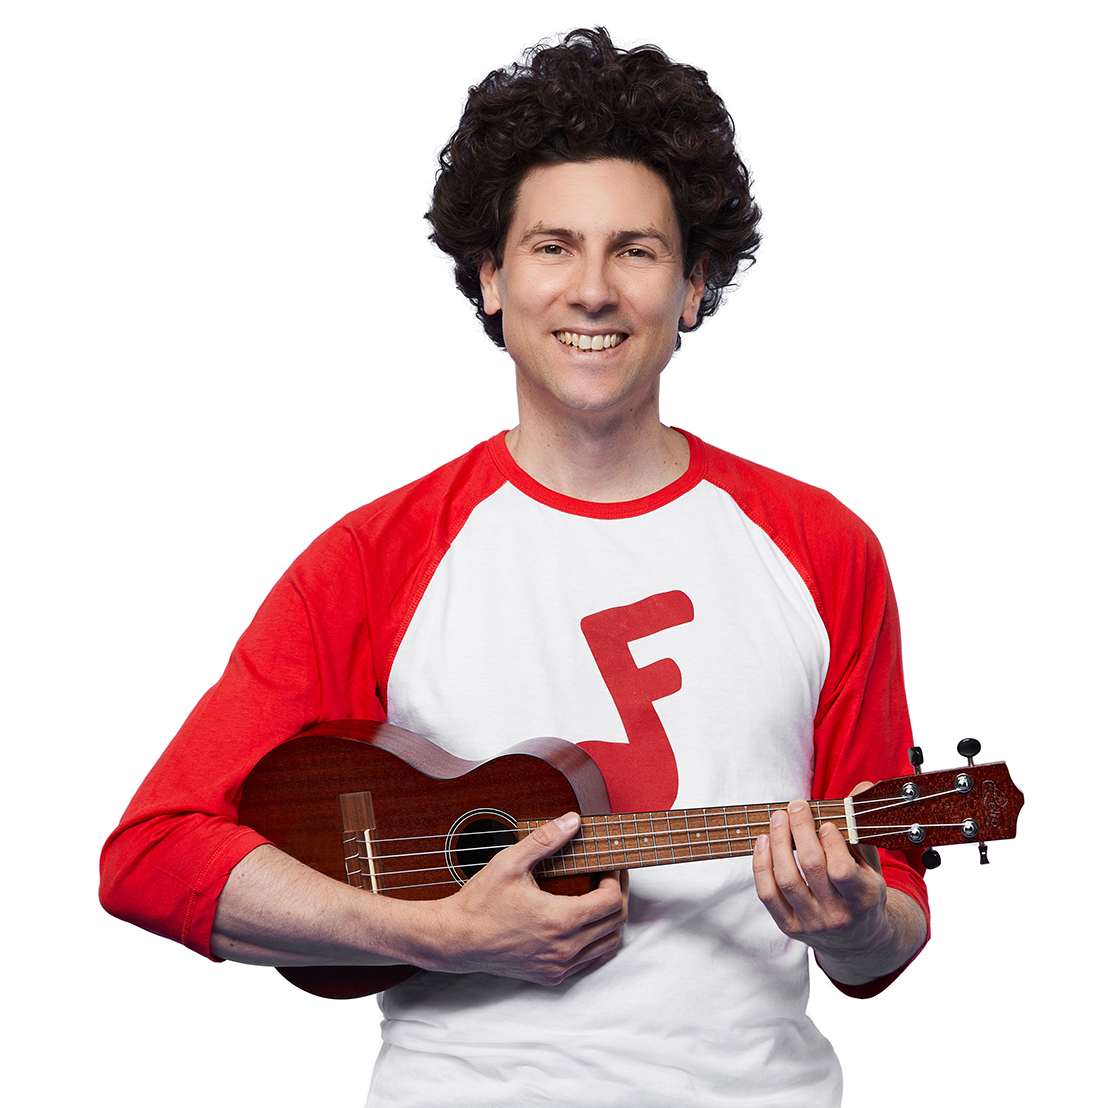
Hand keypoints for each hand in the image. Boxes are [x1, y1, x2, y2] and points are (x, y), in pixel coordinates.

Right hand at [424, 812, 628, 985]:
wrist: (456, 939)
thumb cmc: (480, 901)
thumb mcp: (509, 862)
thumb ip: (544, 839)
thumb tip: (573, 820)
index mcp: (560, 920)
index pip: (611, 902)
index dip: (616, 879)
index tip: (608, 864)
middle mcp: (564, 948)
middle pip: (616, 923)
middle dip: (619, 894)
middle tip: (611, 875)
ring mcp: (558, 966)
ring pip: (607, 946)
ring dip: (612, 920)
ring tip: (601, 896)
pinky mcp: (550, 975)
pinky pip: (590, 961)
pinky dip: (598, 941)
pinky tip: (587, 922)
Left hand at [752, 786, 920, 983]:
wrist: (859, 939)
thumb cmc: (863, 891)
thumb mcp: (871, 863)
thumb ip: (862, 826)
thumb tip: (862, 787)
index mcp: (864, 898)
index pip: (842, 871)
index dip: (831, 843)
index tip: (826, 821)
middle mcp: (838, 914)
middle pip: (811, 868)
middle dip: (800, 830)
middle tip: (795, 805)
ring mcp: (812, 923)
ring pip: (787, 880)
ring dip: (778, 843)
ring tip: (778, 818)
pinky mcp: (790, 927)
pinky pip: (767, 894)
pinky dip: (761, 865)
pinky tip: (763, 841)